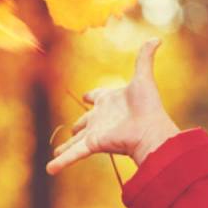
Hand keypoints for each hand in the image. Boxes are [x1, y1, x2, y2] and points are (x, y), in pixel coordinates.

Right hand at [46, 38, 179, 173]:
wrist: (150, 130)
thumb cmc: (149, 106)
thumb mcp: (144, 78)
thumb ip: (145, 57)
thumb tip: (157, 38)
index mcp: (111, 101)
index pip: (99, 97)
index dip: (94, 96)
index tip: (88, 96)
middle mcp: (102, 118)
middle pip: (85, 123)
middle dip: (78, 127)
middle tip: (73, 130)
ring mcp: (96, 133)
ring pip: (75, 142)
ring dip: (64, 148)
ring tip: (55, 152)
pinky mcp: (93, 144)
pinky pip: (74, 154)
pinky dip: (61, 162)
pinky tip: (50, 169)